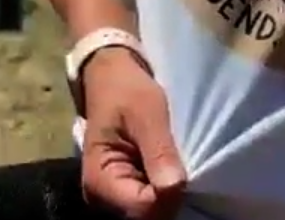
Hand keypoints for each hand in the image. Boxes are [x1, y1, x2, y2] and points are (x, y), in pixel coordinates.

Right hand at [80, 48, 186, 219]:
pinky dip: (168, 189)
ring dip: (171, 193)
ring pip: (154, 212)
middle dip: (172, 196)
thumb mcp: (147, 113)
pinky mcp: (128, 192)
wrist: (112, 79)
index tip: (184, 168)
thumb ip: (159, 151)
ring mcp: (115, 198)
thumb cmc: (126, 91)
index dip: (170, 195)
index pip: (143, 209)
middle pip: (149, 216)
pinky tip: (174, 168)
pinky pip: (153, 202)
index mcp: (100, 180)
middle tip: (185, 163)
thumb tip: (173, 187)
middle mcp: (103, 199)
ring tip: (180, 163)